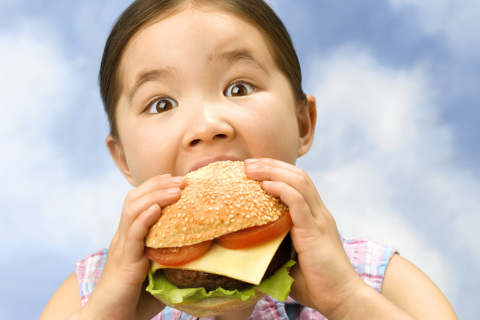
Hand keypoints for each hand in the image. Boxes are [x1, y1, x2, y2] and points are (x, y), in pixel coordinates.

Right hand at [80, 174, 185, 319]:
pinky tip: (156, 208)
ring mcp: (123, 248)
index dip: (156, 186)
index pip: (139, 201)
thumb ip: (174, 260)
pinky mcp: (125, 262)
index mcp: (131, 238)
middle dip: (159, 185)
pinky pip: (133, 234)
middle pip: (135, 199)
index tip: (178, 180)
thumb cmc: (135, 301)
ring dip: (156, 196)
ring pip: (133, 210)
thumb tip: (204, 254)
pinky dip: (144, 218)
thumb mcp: (159, 274)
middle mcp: (124, 237)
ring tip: (176, 189)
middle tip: (183, 179)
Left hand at [245, 159, 364, 317]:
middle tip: (247, 163)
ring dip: (273, 171)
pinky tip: (266, 184)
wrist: (341, 298)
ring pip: (299, 182)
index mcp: (314, 217)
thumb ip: (276, 247)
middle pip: (297, 175)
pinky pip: (299, 202)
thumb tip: (249, 247)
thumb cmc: (316, 283)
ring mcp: (319, 220)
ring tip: (251, 168)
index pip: (297, 182)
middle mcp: (319, 213)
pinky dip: (282, 189)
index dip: (276, 171)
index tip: (252, 169)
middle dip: (271, 165)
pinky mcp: (315, 231)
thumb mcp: (291, 259)